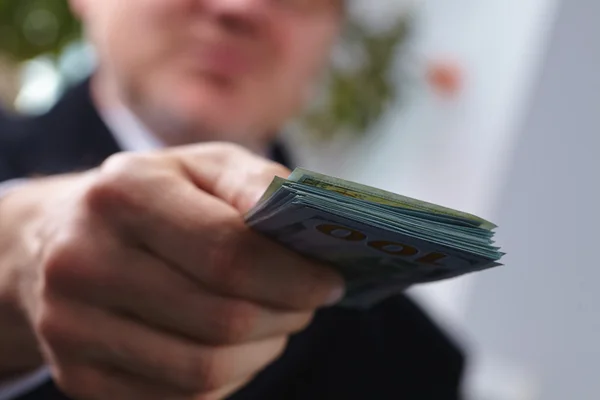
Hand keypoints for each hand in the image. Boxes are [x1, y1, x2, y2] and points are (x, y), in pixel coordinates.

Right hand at [8, 143, 343, 399]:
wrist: (60, 240)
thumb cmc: (153, 198)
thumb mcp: (203, 167)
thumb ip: (257, 184)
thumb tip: (312, 219)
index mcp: (124, 194)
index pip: (227, 252)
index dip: (293, 275)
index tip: (331, 281)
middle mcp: (84, 261)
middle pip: (221, 318)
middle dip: (286, 314)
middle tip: (311, 301)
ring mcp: (72, 328)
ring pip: (204, 369)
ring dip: (262, 350)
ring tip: (277, 321)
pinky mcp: (77, 377)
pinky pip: (180, 399)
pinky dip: (227, 378)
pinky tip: (234, 345)